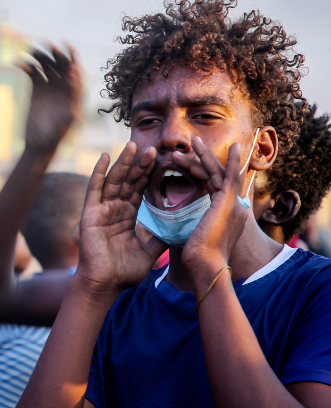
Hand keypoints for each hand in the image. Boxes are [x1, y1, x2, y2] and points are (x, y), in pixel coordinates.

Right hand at [21, 45, 83, 152]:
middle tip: (47, 45)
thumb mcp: (66, 121)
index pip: (75, 70)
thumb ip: (70, 101)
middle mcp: (62, 88)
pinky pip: (32, 73)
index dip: (72, 57)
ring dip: (40, 57)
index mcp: (73, 93)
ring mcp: (49, 88)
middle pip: (61, 65)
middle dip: (55, 54)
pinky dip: (26, 66)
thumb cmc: (54, 136)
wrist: (39, 144)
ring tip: (32, 50)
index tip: (67, 45)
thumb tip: (75, 86)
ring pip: (46, 66)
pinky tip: (18, 62)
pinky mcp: (36, 90)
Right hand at [78, 142, 165, 290]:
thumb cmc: (124, 272)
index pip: (139, 190)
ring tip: (133, 145)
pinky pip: (94, 188)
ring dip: (124, 163)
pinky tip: (105, 156)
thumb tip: (177, 231)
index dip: (149, 175)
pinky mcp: (90, 213)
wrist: (106, 284)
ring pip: (114, 180)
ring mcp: (101, 209)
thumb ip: (160, 238)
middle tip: (153, 149)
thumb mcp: (149, 253)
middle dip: (140, 165)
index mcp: (126, 216)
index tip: (161, 161)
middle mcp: (114, 209)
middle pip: (128, 181)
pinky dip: (98, 172)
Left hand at [174, 138, 247, 282]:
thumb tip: (175, 227)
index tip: (189, 163)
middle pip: (217, 176)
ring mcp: (232, 203)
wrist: (203, 266)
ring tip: (192, 141)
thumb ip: (189, 226)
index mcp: (224, 215)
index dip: (201, 172)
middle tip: (192, 143)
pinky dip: (231, 161)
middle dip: (204, 159)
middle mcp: (233, 207)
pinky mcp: (228, 201)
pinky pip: (229, 175)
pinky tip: (233, 146)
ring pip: (218, 172)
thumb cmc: (194, 259)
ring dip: (205, 155)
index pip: (212, 186)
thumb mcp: (191, 236)